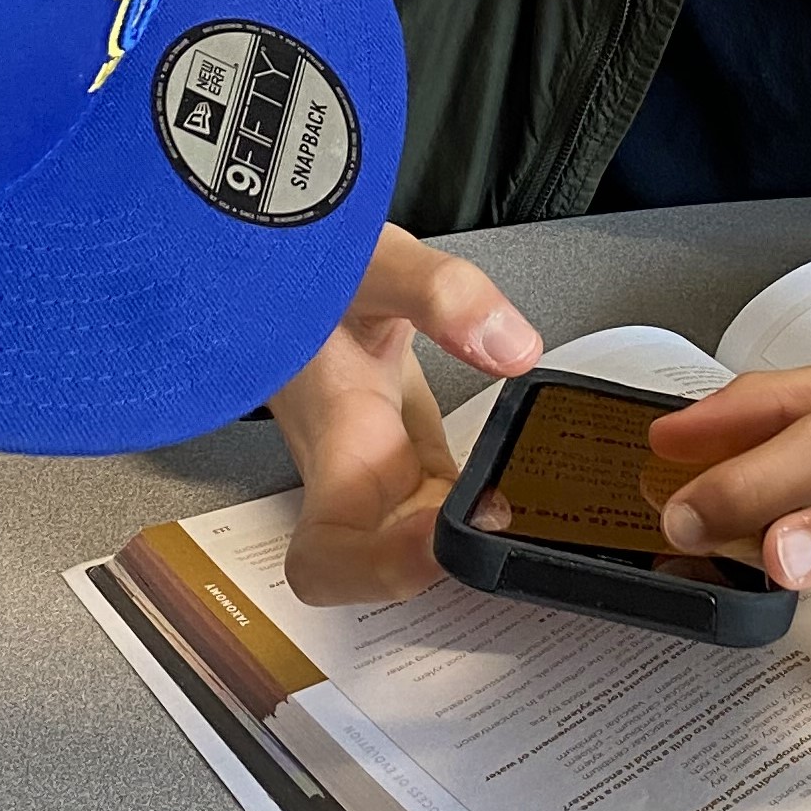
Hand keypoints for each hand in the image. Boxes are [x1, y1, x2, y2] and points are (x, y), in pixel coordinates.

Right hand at [272, 223, 539, 604]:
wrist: (275, 238)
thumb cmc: (296, 254)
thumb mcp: (373, 259)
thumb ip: (441, 294)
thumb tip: (512, 348)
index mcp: (328, 434)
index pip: (327, 551)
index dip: (379, 572)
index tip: (442, 544)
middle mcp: (347, 460)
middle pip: (384, 560)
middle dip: (451, 561)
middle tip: (514, 524)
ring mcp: (372, 453)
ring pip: (419, 530)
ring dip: (473, 529)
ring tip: (535, 504)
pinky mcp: (396, 435)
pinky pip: (437, 488)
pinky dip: (479, 491)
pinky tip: (522, 472)